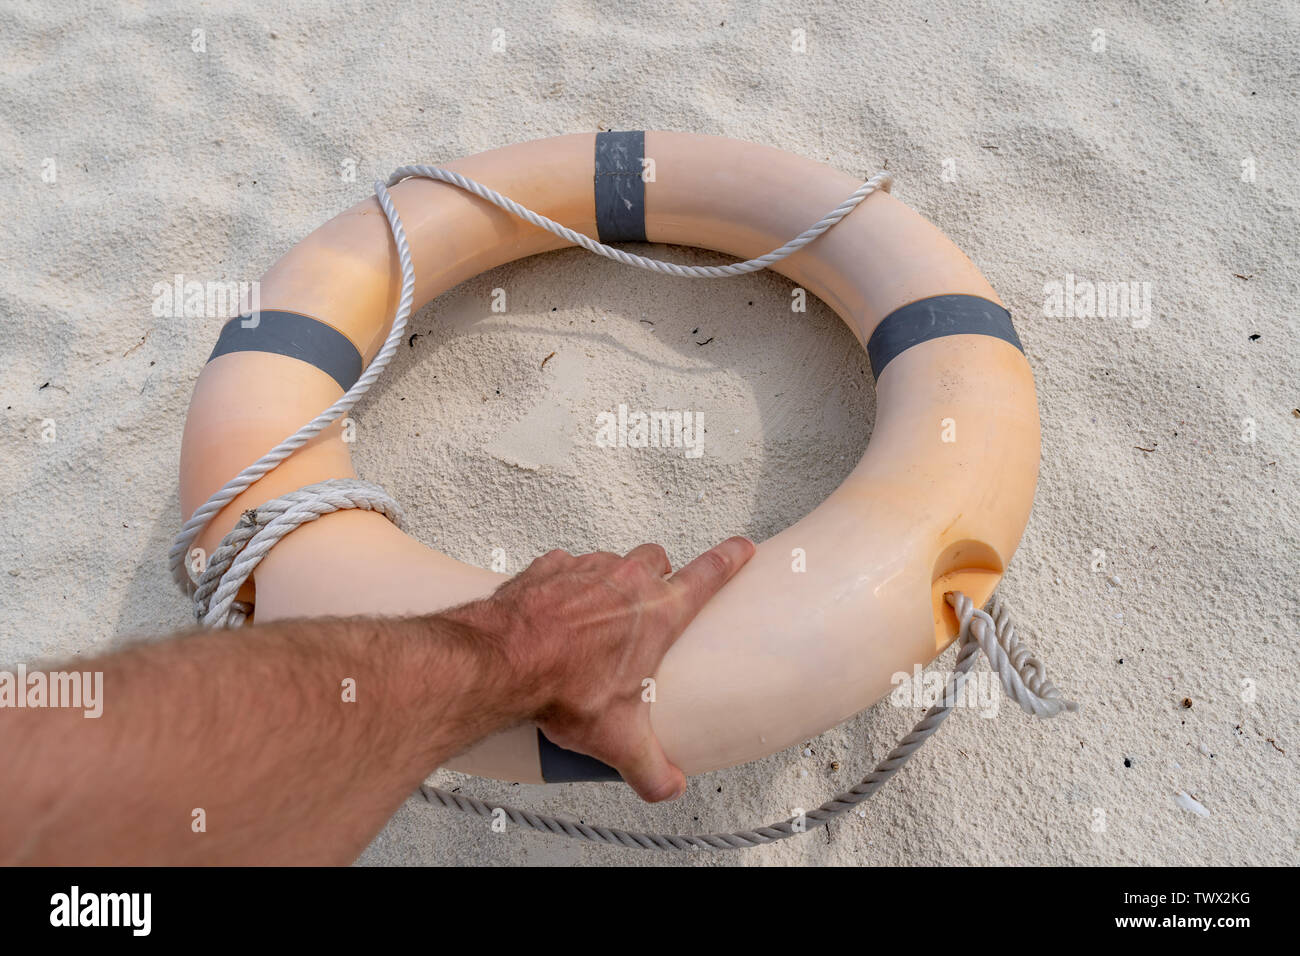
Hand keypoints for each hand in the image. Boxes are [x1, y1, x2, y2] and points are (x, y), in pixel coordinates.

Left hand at [449, 537, 754, 801]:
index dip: (730, 559)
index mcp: (658, 612)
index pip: (709, 574)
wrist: (501, 661)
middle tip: (648, 607)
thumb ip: (652, 769)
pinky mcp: (549, 567)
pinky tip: (556, 613)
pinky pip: (567, 566)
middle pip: (658, 560)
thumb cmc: (564, 689)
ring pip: (612, 561)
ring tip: (595, 620)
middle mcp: (627, 580)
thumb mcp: (618, 740)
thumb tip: (670, 788)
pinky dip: (566, 583)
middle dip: (659, 576)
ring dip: (610, 583)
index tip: (741, 548)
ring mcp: (586, 568)